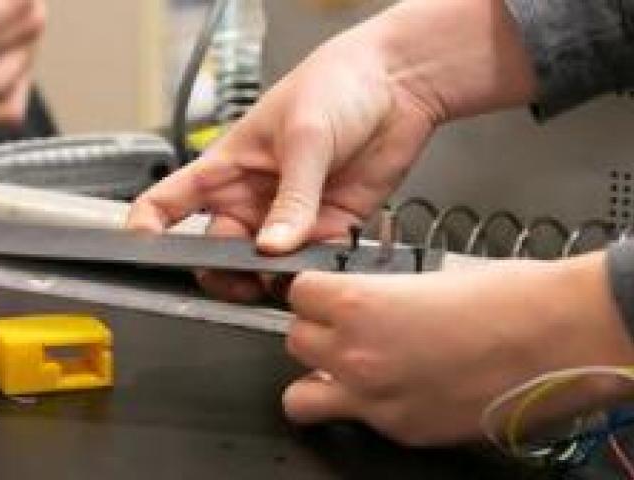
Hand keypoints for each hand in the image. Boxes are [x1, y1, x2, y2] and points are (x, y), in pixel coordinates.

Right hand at [128, 0, 535, 301]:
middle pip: (220, 250)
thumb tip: (272, 249)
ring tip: (292, 270)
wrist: (399, 84)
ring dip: (276, 276)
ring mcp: (289, 216)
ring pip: (266, 266)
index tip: (143, 251)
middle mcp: (253, 197)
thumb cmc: (338, 84)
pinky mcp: (329, 227)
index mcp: (228, 166)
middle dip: (227, 270)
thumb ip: (291, 197)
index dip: (149, 228)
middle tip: (244, 276)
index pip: (170, 202)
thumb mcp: (305, 136)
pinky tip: (327, 256)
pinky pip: (313, 261)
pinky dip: (317, 269)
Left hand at [283, 252, 633, 444]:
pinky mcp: (401, 429)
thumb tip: (362, 299)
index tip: (322, 293)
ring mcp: (374, 399)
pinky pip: (355, 419)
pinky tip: (393, 389)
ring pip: (300, 395)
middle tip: (344, 327)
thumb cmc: (509, 298)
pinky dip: (361, 405)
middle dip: (317, 331)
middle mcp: (356, 354)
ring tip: (348, 367)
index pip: (298, 293)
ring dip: (319, 378)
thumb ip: (379, 293)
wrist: (561, 338)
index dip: (312, 291)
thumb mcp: (428, 275)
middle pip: (296, 340)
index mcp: (359, 304)